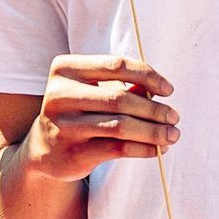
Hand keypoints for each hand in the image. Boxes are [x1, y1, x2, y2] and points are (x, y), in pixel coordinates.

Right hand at [18, 55, 179, 183]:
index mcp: (65, 68)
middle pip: (121, 98)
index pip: (116, 65)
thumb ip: (123, 86)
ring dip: (154, 131)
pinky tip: (157, 149)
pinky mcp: (73, 153)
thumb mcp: (93, 92)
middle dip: (154, 109)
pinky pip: (117, 149)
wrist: (43, 150)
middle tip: (175, 116)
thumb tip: (160, 89)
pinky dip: (143, 148)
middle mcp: (60, 94)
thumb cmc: (78, 112)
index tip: (168, 89)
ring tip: (172, 135)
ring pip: (121, 125)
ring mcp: (64, 125)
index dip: (147, 75)